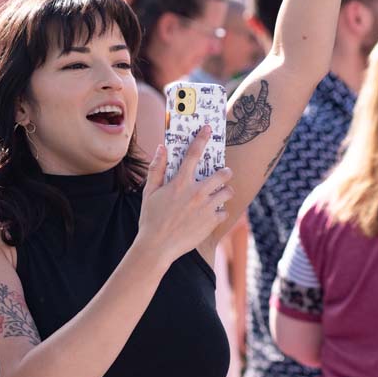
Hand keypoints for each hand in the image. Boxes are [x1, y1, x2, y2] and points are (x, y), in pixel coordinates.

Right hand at [135, 126, 233, 268]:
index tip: (208, 129)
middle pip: (222, 174)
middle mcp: (196, 192)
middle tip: (223, 174)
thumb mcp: (149, 192)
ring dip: (225, 192)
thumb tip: (161, 148)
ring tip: (220, 195)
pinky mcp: (212, 222)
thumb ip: (156, 169)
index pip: (194, 154)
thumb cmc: (151, 219)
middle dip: (225, 172)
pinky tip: (212, 215)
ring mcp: (206, 207)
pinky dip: (220, 212)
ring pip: (228, 192)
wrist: (157, 247)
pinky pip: (224, 212)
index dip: (201, 138)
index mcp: (180, 182)